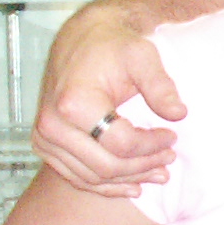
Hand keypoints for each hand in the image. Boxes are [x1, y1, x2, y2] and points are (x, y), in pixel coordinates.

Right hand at [32, 0, 181, 195]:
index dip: (152, 146)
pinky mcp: (44, 144)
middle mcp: (53, 124)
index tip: (173, 137)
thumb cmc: (113, 46)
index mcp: (74, 103)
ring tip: (158, 173)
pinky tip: (131, 185)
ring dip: (128, 179)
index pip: (121, 144)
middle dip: (143, 165)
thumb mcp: (142, 57)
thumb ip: (161, 85)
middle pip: (106, 165)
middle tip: (170, 158)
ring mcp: (45, 137)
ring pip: (93, 176)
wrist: (82, 39)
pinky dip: (105, 185)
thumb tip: (179, 114)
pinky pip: (76, 176)